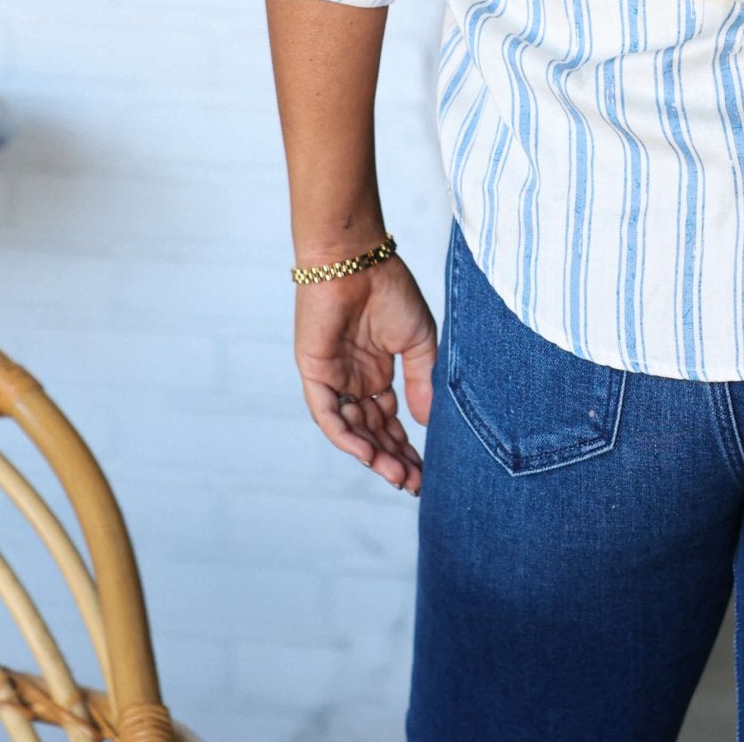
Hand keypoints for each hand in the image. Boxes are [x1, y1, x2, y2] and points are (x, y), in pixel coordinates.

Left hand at [294, 254, 437, 493]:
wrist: (357, 260)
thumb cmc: (390, 289)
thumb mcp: (419, 340)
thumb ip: (423, 381)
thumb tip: (428, 424)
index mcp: (377, 372)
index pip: (390, 421)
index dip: (406, 447)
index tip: (426, 471)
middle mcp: (354, 381)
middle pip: (373, 431)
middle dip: (393, 459)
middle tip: (415, 483)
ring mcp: (334, 379)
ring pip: (352, 430)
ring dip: (374, 455)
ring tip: (398, 476)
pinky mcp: (315, 373)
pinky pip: (328, 415)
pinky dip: (347, 436)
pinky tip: (368, 454)